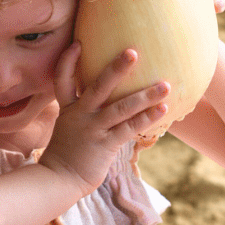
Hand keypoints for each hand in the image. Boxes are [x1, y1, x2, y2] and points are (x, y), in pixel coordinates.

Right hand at [40, 42, 169, 195]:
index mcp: (68, 110)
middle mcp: (80, 115)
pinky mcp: (105, 145)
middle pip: (99, 86)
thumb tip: (99, 105)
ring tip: (165, 85)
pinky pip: (129, 128)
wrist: (59, 180)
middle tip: (134, 51)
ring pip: (121, 107)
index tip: (78, 44)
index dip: (68, 61)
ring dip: (145, 96)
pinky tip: (163, 110)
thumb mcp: (67, 131)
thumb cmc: (67, 157)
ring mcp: (93, 129)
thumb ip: (80, 115)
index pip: (62, 80)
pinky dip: (147, 118)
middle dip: (117, 68)